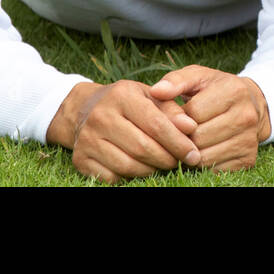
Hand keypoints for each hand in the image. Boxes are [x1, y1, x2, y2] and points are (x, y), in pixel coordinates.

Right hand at [63, 79, 201, 183]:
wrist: (86, 109)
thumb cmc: (128, 102)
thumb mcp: (150, 96)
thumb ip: (171, 109)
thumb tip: (191, 127)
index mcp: (122, 95)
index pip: (156, 124)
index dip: (178, 142)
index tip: (193, 153)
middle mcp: (101, 116)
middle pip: (142, 148)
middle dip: (167, 159)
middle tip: (180, 162)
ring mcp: (87, 139)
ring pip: (128, 166)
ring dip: (152, 170)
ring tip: (163, 165)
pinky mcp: (80, 159)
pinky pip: (111, 178)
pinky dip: (131, 178)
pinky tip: (142, 169)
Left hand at [148, 66, 270, 172]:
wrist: (251, 103)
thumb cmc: (216, 89)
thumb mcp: (198, 77)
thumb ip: (175, 81)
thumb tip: (156, 91)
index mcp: (234, 91)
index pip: (194, 113)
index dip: (180, 116)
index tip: (179, 114)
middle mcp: (246, 116)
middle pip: (198, 138)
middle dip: (184, 136)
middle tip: (182, 130)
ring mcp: (249, 139)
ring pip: (204, 157)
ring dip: (191, 152)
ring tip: (190, 140)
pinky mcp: (248, 158)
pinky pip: (214, 169)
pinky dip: (203, 163)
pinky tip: (203, 149)